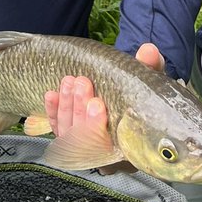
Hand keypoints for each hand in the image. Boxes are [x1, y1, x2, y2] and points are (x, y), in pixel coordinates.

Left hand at [43, 42, 165, 137]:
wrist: (128, 92)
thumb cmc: (140, 88)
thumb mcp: (147, 77)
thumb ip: (150, 66)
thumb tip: (149, 50)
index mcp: (129, 145)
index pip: (109, 146)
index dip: (97, 126)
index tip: (96, 103)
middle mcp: (106, 151)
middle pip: (85, 139)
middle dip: (80, 110)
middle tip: (82, 82)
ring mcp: (86, 146)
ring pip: (69, 134)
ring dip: (67, 106)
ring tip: (69, 81)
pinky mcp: (71, 137)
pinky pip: (58, 129)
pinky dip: (53, 111)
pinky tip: (51, 94)